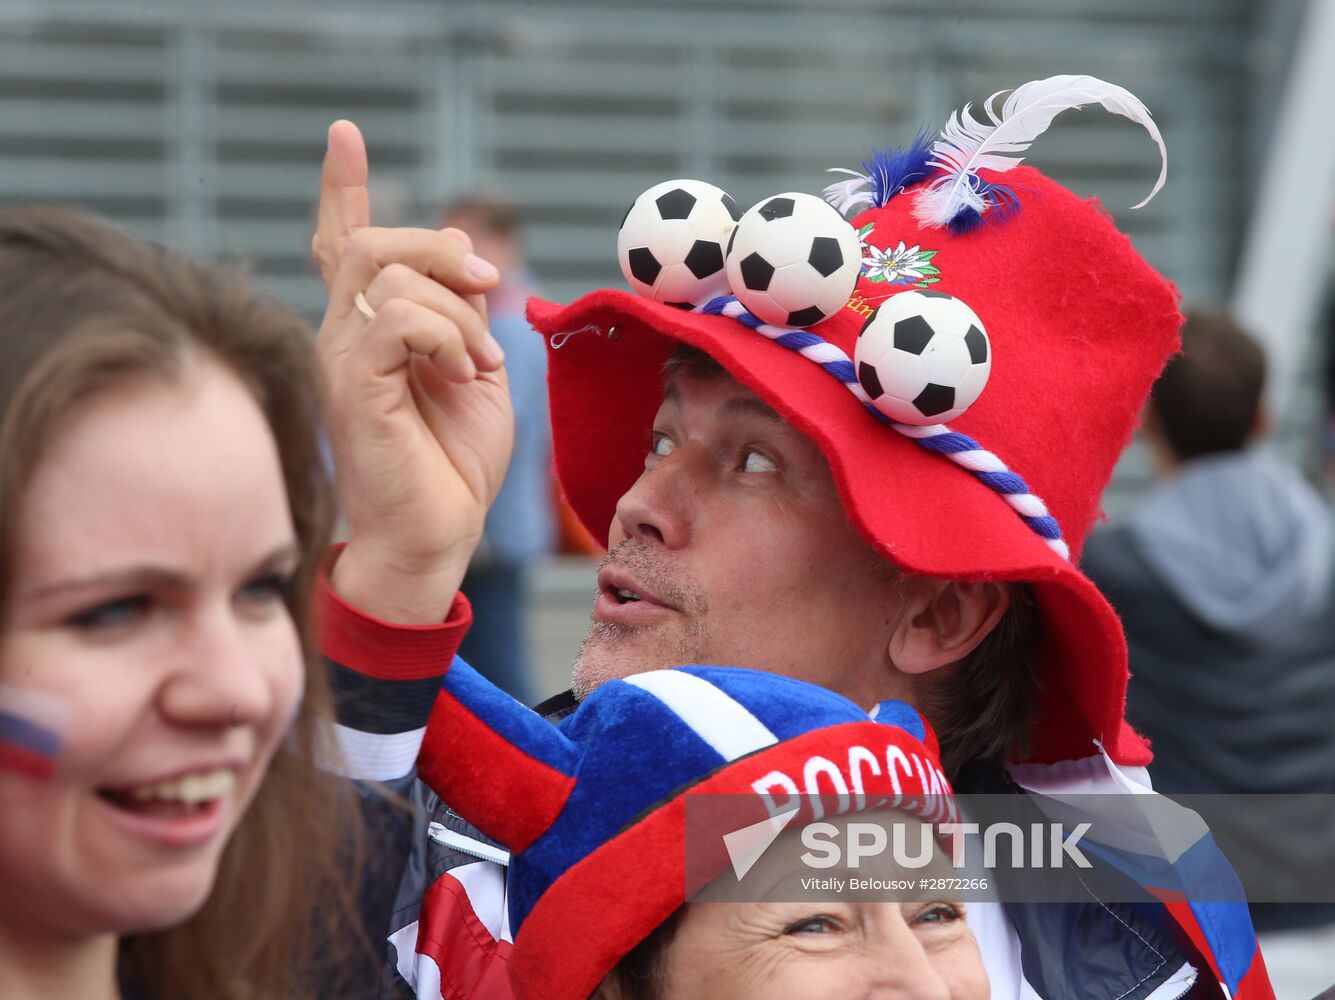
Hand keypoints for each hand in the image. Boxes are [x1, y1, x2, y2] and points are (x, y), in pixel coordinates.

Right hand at [314, 120, 513, 622]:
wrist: (437, 537)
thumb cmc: (455, 464)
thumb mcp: (477, 373)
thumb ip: (464, 315)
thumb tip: (465, 259)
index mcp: (370, 331)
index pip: (340, 244)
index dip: (340, 188)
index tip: (343, 134)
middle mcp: (342, 336)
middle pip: (370, 242)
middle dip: (441, 247)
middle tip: (489, 285)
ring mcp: (340, 359)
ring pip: (386, 273)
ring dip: (457, 310)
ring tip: (479, 365)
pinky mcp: (352, 387)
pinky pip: (396, 318)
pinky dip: (447, 335)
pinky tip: (465, 374)